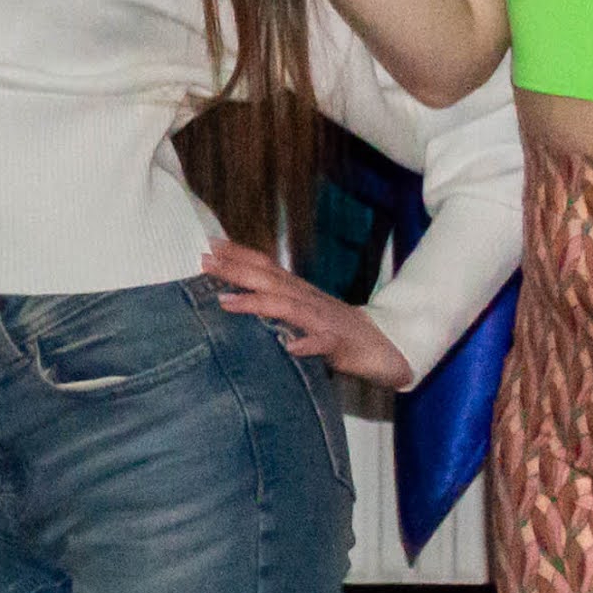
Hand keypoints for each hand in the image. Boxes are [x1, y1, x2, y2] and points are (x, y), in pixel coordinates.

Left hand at [204, 238, 411, 388]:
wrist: (388, 346)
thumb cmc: (337, 330)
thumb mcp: (303, 312)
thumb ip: (276, 303)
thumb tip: (234, 297)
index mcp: (299, 292)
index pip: (267, 267)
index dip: (239, 254)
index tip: (209, 245)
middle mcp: (308, 300)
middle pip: (270, 280)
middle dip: (236, 270)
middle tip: (204, 262)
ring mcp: (324, 321)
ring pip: (289, 307)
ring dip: (257, 303)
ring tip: (226, 302)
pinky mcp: (340, 345)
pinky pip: (323, 345)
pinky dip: (307, 345)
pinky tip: (290, 348)